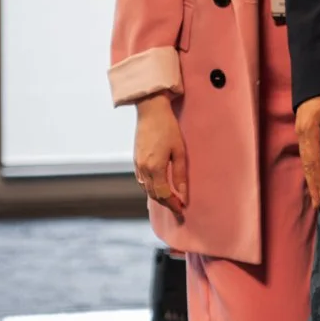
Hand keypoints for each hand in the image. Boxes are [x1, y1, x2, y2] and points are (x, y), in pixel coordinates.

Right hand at [134, 95, 188, 221]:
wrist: (150, 111)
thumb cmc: (168, 128)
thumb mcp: (179, 152)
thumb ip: (180, 175)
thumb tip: (183, 196)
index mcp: (155, 167)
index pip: (164, 194)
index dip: (173, 204)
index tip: (182, 210)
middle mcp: (143, 169)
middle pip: (154, 194)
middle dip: (167, 203)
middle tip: (179, 208)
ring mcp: (137, 165)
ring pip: (146, 189)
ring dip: (158, 196)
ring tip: (171, 199)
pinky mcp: (135, 160)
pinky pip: (141, 181)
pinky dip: (150, 188)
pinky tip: (159, 187)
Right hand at [296, 95, 319, 207]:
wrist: (314, 81)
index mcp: (309, 133)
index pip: (314, 162)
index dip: (319, 180)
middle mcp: (302, 138)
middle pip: (307, 167)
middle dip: (313, 187)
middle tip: (318, 206)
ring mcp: (301, 137)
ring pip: (305, 164)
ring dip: (311, 182)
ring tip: (316, 199)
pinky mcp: (303, 136)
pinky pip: (306, 158)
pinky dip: (310, 172)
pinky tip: (314, 181)